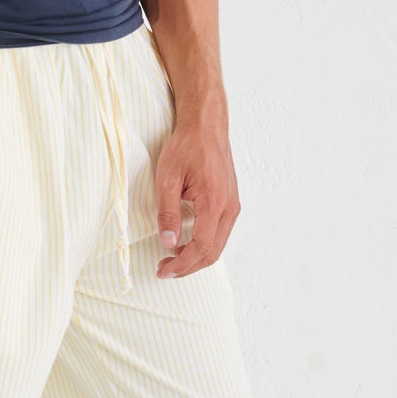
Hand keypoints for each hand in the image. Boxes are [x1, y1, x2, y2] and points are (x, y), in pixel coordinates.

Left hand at [153, 111, 239, 276]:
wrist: (206, 127)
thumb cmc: (186, 147)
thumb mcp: (167, 178)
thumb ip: (168, 213)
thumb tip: (168, 243)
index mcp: (214, 202)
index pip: (202, 246)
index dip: (182, 264)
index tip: (163, 270)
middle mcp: (229, 207)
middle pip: (213, 252)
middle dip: (188, 266)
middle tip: (164, 269)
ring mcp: (233, 206)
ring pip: (218, 245)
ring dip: (196, 257)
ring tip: (172, 259)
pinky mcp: (231, 203)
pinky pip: (220, 234)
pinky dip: (204, 245)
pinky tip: (186, 244)